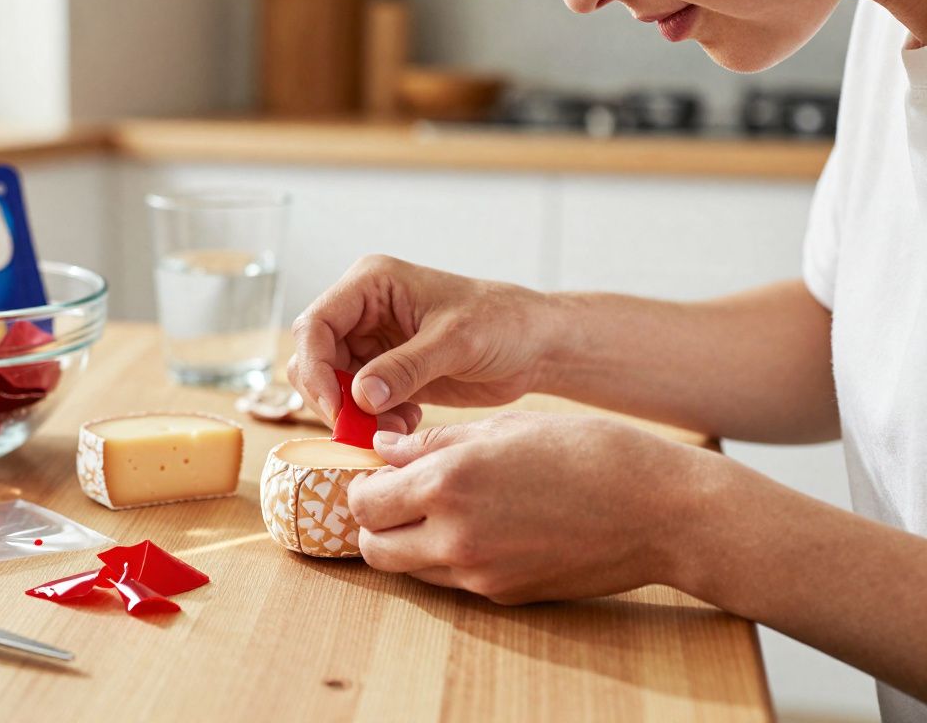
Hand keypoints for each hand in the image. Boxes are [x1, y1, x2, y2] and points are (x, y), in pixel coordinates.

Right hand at [287, 255, 559, 428]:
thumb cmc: (503, 323)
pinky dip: (372, 421)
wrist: (534, 345)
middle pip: (313, 359)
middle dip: (332, 398)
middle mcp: (362, 311)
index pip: (315, 325)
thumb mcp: (455, 342)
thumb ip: (405, 367)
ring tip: (396, 427)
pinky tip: (407, 422)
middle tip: (363, 430)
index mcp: (371, 284)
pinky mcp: (384, 372)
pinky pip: (357, 402)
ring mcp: (371, 342)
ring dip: (354, 415)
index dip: (315, 369)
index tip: (338, 409)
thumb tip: (358, 396)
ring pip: (332, 385)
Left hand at [349, 412, 712, 603]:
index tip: (378, 472)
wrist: (660, 510)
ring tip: (440, 510)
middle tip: (398, 496)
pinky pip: (452, 582)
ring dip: (408, 543)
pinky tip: (482, 527)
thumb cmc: (589, 452)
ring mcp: (479, 574)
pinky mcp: (504, 596)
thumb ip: (435, 442)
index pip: (363, 503)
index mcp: (448, 483)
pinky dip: (448, 559)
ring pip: (408, 571)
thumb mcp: (506, 426)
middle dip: (375, 522)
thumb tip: (386, 451)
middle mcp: (454, 536)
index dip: (363, 486)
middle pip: (373, 548)